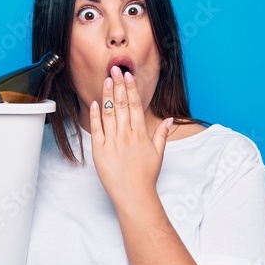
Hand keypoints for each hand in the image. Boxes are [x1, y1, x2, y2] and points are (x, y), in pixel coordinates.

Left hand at [89, 65, 172, 205]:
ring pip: (109, 113)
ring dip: (107, 95)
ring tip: (105, 80)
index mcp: (140, 134)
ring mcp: (112, 142)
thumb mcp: (158, 154)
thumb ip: (162, 135)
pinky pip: (97, 129)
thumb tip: (169, 119)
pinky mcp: (100, 151)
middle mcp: (127, 135)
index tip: (128, 75)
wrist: (134, 195)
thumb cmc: (146, 176)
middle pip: (122, 104)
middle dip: (118, 85)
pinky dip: (95, 115)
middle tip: (114, 69)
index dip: (131, 88)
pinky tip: (95, 103)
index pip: (135, 105)